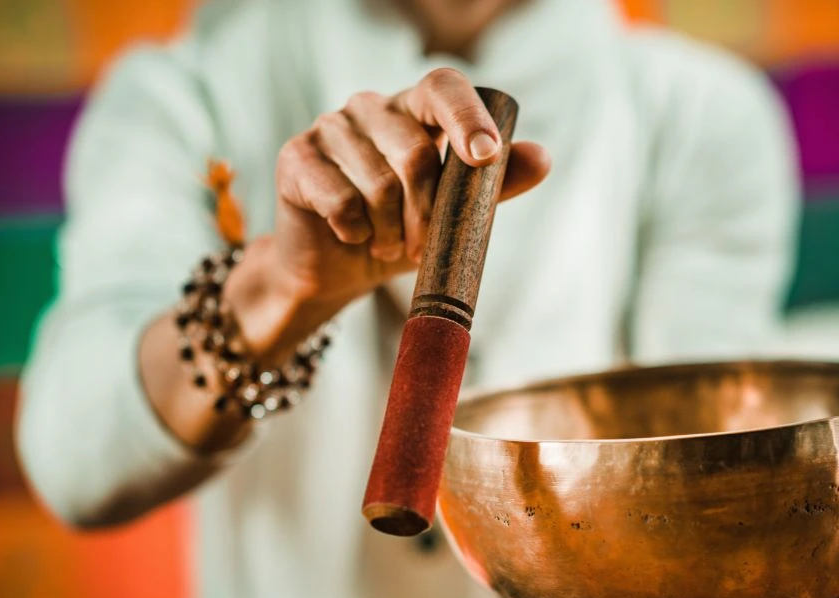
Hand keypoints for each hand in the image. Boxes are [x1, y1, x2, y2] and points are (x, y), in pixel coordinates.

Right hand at [271, 67, 549, 308]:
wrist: (335, 268)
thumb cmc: (399, 231)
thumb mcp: (453, 215)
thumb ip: (492, 186)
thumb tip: (542, 158)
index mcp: (414, 111)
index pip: (444, 88)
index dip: (468, 117)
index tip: (486, 156)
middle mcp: (370, 107)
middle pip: (416, 154)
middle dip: (427, 214)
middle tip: (420, 244)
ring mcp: (330, 127)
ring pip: (378, 184)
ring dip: (391, 230)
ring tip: (387, 244)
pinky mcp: (296, 157)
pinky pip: (340, 201)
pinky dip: (355, 231)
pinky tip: (352, 236)